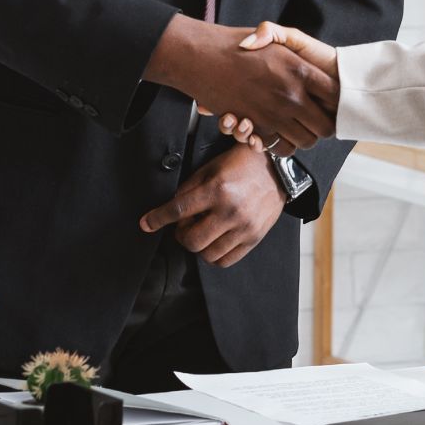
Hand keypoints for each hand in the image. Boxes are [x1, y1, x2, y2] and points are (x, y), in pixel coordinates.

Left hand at [138, 144, 284, 267]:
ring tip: (200, 232)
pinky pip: (225, 260)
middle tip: (182, 226)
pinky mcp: (254, 238)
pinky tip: (213, 241)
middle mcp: (231, 210)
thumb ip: (189, 189)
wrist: (277, 170)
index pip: (179, 210)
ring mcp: (244, 227)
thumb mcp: (211, 168)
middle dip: (180, 235)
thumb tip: (171, 210)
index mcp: (218, 188)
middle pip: (191, 240)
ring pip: (207, 254)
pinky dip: (213, 255)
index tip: (146, 224)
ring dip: (197, 246)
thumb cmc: (241, 164)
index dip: (158, 218)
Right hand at [143, 14, 335, 150]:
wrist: (200, 56)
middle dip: (324, 125)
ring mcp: (274, 113)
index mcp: (300, 70)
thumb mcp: (272, 33)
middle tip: (318, 118)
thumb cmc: (237, 44)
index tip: (332, 100)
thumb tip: (306, 64)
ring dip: (306, 137)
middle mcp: (291, 95)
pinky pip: (281, 147)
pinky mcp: (256, 127)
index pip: (334, 94)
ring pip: (306, 140)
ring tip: (300, 127)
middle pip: (325, 126)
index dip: (336, 100)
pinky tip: (280, 134)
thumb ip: (292, 41)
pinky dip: (282, 146)